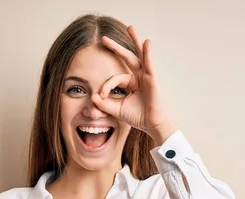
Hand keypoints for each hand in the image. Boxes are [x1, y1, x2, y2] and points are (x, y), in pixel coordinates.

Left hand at [92, 26, 177, 144]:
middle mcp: (139, 76)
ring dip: (135, 40)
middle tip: (103, 38)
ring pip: (139, 55)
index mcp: (131, 82)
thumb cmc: (138, 116)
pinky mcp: (152, 79)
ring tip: (130, 28)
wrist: (152, 125)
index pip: (115, 78)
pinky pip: (149, 64)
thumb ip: (104, 103)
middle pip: (127, 58)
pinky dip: (148, 53)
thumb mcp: (116, 109)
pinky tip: (146, 43)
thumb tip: (92, 96)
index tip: (102, 96)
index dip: (106, 86)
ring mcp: (146, 76)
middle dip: (116, 47)